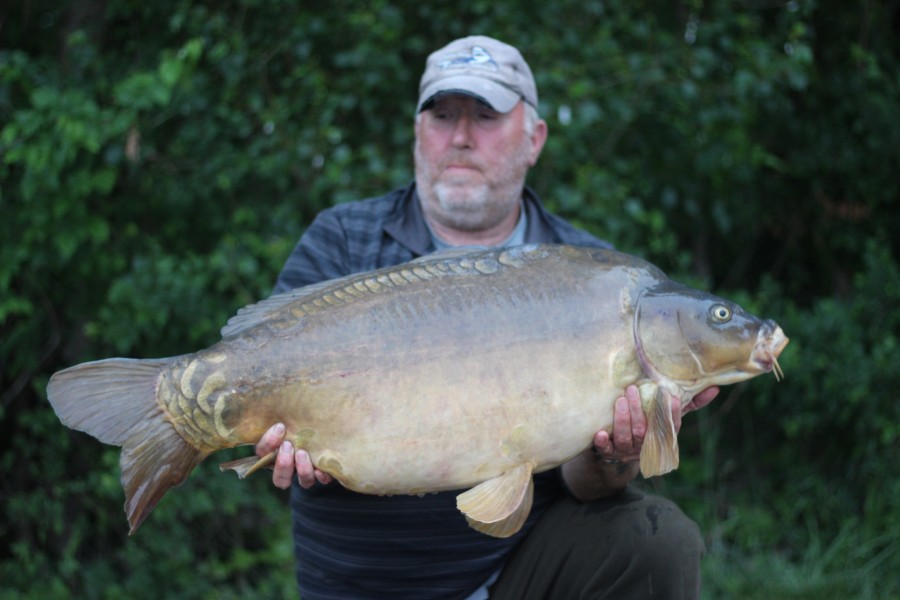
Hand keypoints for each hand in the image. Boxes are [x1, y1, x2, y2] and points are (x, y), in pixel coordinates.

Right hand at [255, 423, 333, 488]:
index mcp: (275, 453)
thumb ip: (284, 418)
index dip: (268, 443)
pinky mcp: (324, 473)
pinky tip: (321, 469)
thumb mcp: (290, 417)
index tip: (280, 427)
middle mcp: (290, 467)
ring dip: (302, 469)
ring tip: (303, 453)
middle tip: (288, 445)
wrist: (327, 423)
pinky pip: (323, 481)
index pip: (263, 453)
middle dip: (282, 463)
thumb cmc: (301, 418)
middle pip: (280, 478)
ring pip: (303, 482)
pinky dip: (322, 476)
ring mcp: (307, 473)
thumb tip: (281, 414)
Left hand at [591, 385, 719, 461]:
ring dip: (623, 420)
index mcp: (661, 436)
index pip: (670, 427)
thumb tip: (715, 388)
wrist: (619, 451)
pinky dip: (603, 443)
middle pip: (645, 431)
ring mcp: (626, 449)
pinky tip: (600, 433)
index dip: (672, 414)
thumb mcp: (668, 415)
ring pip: (626, 437)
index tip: (671, 397)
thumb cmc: (650, 425)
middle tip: (632, 389)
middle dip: (639, 411)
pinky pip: (606, 449)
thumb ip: (690, 403)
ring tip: (620, 400)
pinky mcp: (609, 451)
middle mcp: (645, 445)